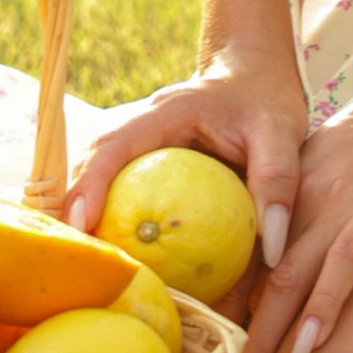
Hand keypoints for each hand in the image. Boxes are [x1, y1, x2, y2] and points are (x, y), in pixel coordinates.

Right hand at [64, 46, 309, 303]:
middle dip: (73, 208)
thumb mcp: (281, 133)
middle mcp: (142, 130)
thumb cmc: (268, 101)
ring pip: (101, 183)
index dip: (92, 182)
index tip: (80, 224)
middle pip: (92, 166)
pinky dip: (118, 228)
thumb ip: (277, 183)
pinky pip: (124, 197)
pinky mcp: (147, 169)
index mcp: (166, 113)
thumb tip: (272, 250)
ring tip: (84, 272)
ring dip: (87, 221)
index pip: (116, 144)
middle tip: (72, 260)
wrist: (258, 79)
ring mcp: (140, 150)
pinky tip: (126, 272)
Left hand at [240, 59, 352, 352]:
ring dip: (266, 343)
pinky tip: (306, 351)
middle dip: (237, 342)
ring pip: (289, 283)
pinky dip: (322, 310)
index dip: (223, 310)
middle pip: (256, 281)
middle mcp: (300, 203)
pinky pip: (343, 268)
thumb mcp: (324, 162)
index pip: (243, 260)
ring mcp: (337, 208)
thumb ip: (299, 204)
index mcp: (286, 193)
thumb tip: (280, 257)